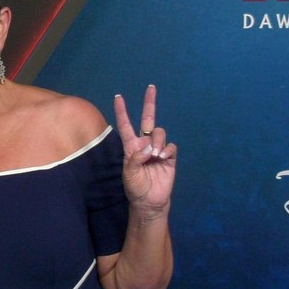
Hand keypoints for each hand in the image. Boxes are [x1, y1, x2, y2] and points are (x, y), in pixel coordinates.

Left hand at [113, 84, 175, 213]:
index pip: (126, 125)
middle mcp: (144, 144)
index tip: (118, 96)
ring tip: (155, 156)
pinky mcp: (169, 157)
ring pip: (160, 133)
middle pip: (148, 119)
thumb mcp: (129, 174)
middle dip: (150, 103)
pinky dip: (167, 150)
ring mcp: (158, 149)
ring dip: (158, 141)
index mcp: (131, 147)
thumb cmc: (135, 187)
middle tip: (151, 87)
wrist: (150, 201)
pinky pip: (170, 146)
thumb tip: (149, 147)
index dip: (122, 111)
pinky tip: (162, 158)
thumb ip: (136, 159)